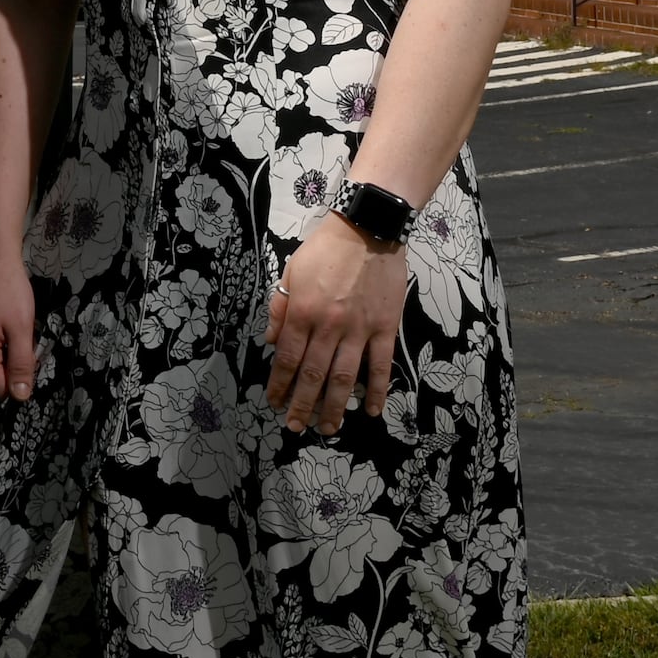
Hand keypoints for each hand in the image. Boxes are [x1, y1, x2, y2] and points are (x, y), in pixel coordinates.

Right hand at [0, 245, 39, 402]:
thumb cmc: (10, 290)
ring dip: (2, 359)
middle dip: (9, 371)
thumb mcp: (22, 328)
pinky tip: (3, 328)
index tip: (30, 363)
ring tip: (14, 335)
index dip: (17, 383)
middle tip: (24, 346)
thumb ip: (21, 365)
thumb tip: (20, 397)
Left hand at [265, 220, 403, 432]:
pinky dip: (376, 390)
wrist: (367, 229)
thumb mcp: (291, 272)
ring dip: (335, 407)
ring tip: (328, 428)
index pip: (288, 358)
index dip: (279, 384)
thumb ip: (280, 308)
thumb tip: (272, 343)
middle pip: (313, 374)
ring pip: (344, 377)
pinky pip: (380, 366)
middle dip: (302, 404)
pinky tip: (372, 410)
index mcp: (302, 312)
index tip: (273, 403)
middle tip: (295, 426)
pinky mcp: (384, 328)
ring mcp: (358, 329)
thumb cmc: (324, 250)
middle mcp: (328, 326)